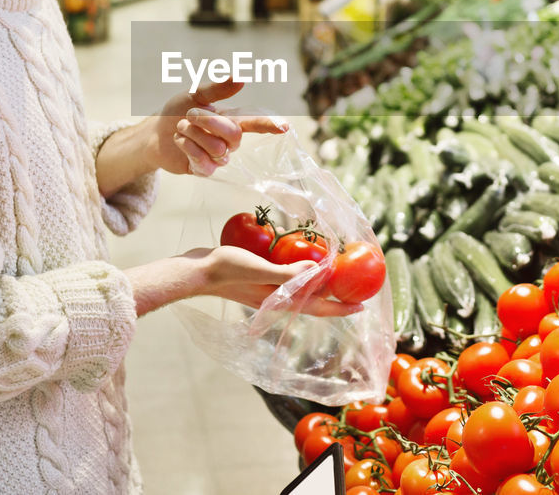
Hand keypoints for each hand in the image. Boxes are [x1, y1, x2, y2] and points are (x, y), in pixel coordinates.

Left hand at [151, 78, 287, 176]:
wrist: (155, 133)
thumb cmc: (177, 112)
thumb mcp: (194, 95)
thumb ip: (217, 89)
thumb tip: (241, 78)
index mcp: (231, 119)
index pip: (255, 122)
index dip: (269, 124)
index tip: (285, 126)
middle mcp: (229, 140)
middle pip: (233, 135)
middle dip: (208, 122)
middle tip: (188, 114)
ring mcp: (218, 157)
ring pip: (218, 150)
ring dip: (193, 135)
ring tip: (181, 128)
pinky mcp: (205, 170)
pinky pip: (204, 163)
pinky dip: (188, 148)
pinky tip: (180, 142)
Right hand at [196, 246, 360, 317]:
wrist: (196, 270)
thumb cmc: (226, 270)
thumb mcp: (259, 270)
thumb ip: (287, 273)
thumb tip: (317, 271)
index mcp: (280, 299)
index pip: (318, 307)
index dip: (341, 308)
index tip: (362, 306)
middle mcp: (276, 296)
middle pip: (312, 297)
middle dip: (332, 291)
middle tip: (350, 278)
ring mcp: (266, 287)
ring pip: (299, 285)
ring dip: (315, 277)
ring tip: (329, 263)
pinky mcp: (258, 276)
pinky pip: (285, 274)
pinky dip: (296, 266)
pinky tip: (295, 250)